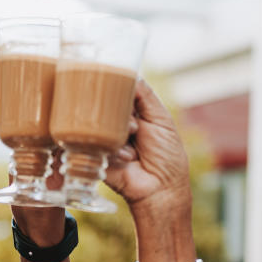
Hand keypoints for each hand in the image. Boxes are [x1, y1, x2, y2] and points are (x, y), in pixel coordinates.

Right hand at [104, 80, 191, 210]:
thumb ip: (144, 95)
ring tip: (135, 147)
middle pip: (105, 106)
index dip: (116, 89)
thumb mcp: (160, 118)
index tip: (116, 88)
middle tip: (136, 128)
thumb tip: (129, 72)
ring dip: (121, 134)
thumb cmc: (166, 155)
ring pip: (100, 124)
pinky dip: (116, 150)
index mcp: (131, 114)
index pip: (117, 93)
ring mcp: (104, 139)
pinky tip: (129, 159)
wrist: (160, 189)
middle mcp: (115, 124)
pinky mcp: (95, 156)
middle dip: (121, 115)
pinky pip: (97, 144)